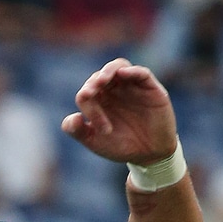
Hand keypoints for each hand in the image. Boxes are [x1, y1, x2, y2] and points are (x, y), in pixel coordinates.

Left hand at [62, 59, 177, 165]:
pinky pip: (141, 73)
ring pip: (118, 67)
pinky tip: (123, 74)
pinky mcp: (150, 88)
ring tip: (101, 80)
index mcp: (98, 101)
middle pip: (100, 75)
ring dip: (108, 70)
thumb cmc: (120, 146)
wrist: (148, 154)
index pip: (87, 93)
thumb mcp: (95, 141)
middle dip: (93, 83)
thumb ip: (78, 131)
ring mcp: (132, 87)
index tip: (94, 125)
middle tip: (88, 93)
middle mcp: (114, 90)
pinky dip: (131, 71)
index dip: (87, 105)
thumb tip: (72, 118)